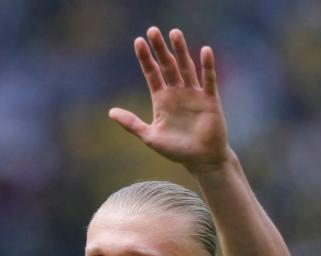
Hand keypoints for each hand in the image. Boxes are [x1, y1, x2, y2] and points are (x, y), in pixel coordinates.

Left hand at [109, 27, 229, 172]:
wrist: (201, 160)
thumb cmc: (176, 150)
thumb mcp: (150, 136)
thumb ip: (132, 123)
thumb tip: (110, 112)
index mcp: (161, 99)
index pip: (152, 73)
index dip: (145, 58)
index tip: (138, 41)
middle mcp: (177, 92)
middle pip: (167, 65)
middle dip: (160, 49)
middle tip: (153, 30)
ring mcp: (194, 94)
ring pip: (186, 67)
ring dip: (181, 51)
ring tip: (174, 33)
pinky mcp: (210, 99)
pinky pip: (208, 80)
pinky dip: (207, 66)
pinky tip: (204, 51)